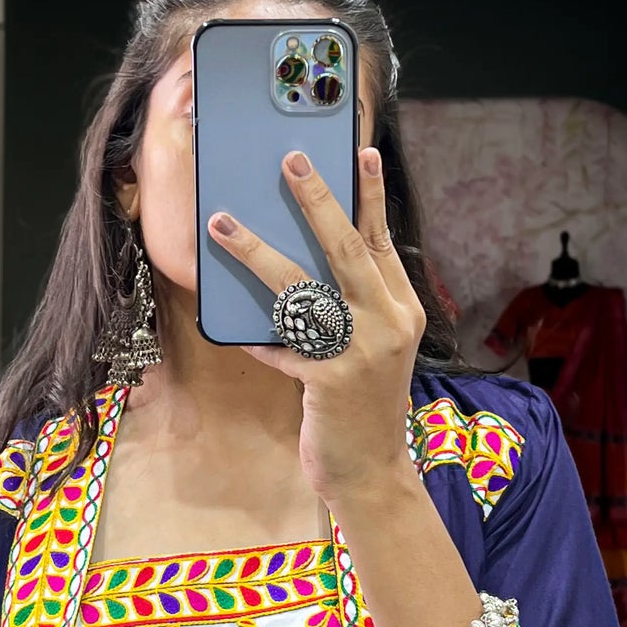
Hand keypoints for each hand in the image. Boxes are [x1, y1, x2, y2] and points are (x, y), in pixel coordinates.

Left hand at [205, 145, 423, 504]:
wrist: (372, 473)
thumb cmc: (362, 409)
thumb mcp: (372, 353)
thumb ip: (352, 312)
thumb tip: (301, 267)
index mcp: (403, 312)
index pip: (382, 243)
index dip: (370, 198)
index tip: (361, 154)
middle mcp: (388, 325)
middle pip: (348, 249)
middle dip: (317, 201)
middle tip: (291, 162)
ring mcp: (361, 354)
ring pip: (303, 288)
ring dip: (258, 252)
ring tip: (224, 223)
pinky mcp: (330, 383)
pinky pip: (281, 348)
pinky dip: (257, 340)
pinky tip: (234, 333)